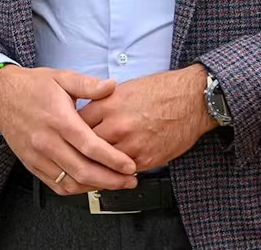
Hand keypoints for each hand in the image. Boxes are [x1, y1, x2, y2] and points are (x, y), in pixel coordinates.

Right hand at [0, 67, 139, 194]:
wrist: (1, 95)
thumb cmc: (32, 87)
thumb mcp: (62, 77)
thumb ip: (88, 84)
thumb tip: (111, 86)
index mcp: (58, 120)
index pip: (90, 146)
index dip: (112, 159)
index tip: (129, 165)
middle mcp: (47, 141)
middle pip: (83, 170)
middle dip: (111, 179)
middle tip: (129, 180)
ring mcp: (38, 156)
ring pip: (70, 182)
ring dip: (95, 187)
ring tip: (114, 183)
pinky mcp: (32, 164)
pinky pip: (56, 185)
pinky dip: (76, 189)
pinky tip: (89, 184)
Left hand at [77, 64, 217, 171]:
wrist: (192, 99)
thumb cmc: (162, 90)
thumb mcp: (124, 88)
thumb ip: (102, 103)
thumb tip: (86, 114)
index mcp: (108, 104)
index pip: (76, 124)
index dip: (70, 132)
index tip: (68, 137)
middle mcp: (117, 125)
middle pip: (85, 147)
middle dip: (78, 152)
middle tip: (73, 157)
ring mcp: (131, 144)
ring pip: (101, 164)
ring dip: (95, 167)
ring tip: (88, 169)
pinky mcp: (146, 159)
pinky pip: (122, 172)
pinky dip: (115, 173)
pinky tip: (111, 173)